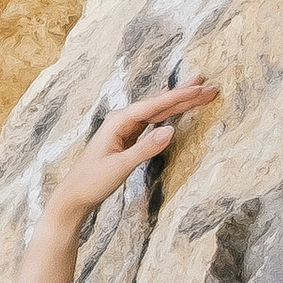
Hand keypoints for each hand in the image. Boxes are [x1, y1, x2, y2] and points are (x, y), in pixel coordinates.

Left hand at [45, 77, 218, 225]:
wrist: (73, 196)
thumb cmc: (92, 182)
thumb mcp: (120, 167)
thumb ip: (145, 149)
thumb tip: (170, 131)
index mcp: (118, 122)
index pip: (155, 105)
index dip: (179, 97)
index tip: (200, 88)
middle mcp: (121, 120)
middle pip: (158, 104)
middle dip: (184, 95)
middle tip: (209, 86)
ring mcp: (123, 129)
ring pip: (156, 112)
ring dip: (178, 103)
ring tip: (198, 92)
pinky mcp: (126, 139)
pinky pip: (151, 122)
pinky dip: (167, 115)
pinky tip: (175, 111)